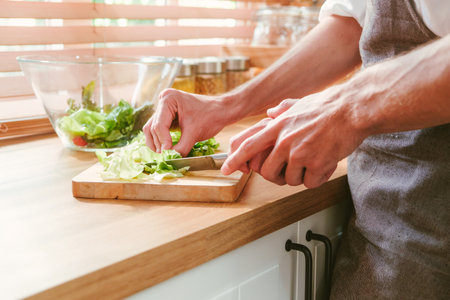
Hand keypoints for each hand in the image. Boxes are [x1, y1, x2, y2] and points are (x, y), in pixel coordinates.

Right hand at [143, 89, 228, 156]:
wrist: (221, 111)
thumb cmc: (211, 117)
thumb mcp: (194, 134)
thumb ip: (180, 148)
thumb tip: (169, 160)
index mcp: (169, 99)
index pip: (159, 125)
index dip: (163, 142)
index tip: (167, 155)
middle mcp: (163, 100)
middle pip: (153, 128)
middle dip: (159, 144)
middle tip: (166, 158)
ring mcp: (164, 108)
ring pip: (152, 130)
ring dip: (157, 144)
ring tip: (165, 155)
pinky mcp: (167, 116)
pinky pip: (158, 130)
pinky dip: (161, 141)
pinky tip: (167, 150)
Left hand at [222, 87, 366, 187]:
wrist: (353, 109)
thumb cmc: (329, 105)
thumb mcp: (300, 103)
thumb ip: (282, 110)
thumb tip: (270, 113)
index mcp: (277, 126)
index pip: (248, 146)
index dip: (234, 159)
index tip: (225, 169)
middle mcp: (284, 140)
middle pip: (268, 172)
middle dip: (278, 175)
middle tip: (292, 169)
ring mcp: (299, 153)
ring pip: (290, 180)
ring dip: (302, 175)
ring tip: (315, 159)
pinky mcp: (316, 163)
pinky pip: (310, 183)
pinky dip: (318, 177)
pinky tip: (326, 163)